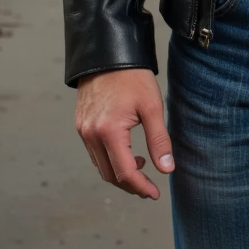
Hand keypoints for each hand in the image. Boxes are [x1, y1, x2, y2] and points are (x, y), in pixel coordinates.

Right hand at [75, 68, 174, 198]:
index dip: (141, 187)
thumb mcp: (152, 106)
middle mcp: (91, 134)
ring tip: (141, 165)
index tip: (155, 194)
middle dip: (130, 185)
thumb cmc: (133, 77)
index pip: (124, 172)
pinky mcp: (81, 124)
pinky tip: (127, 152)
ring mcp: (83, 130)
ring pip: (100, 166)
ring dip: (120, 173)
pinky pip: (94, 153)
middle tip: (150, 187)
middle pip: (110, 174)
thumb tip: (167, 169)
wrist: (109, 54)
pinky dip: (110, 160)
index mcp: (109, 131)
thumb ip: (159, 140)